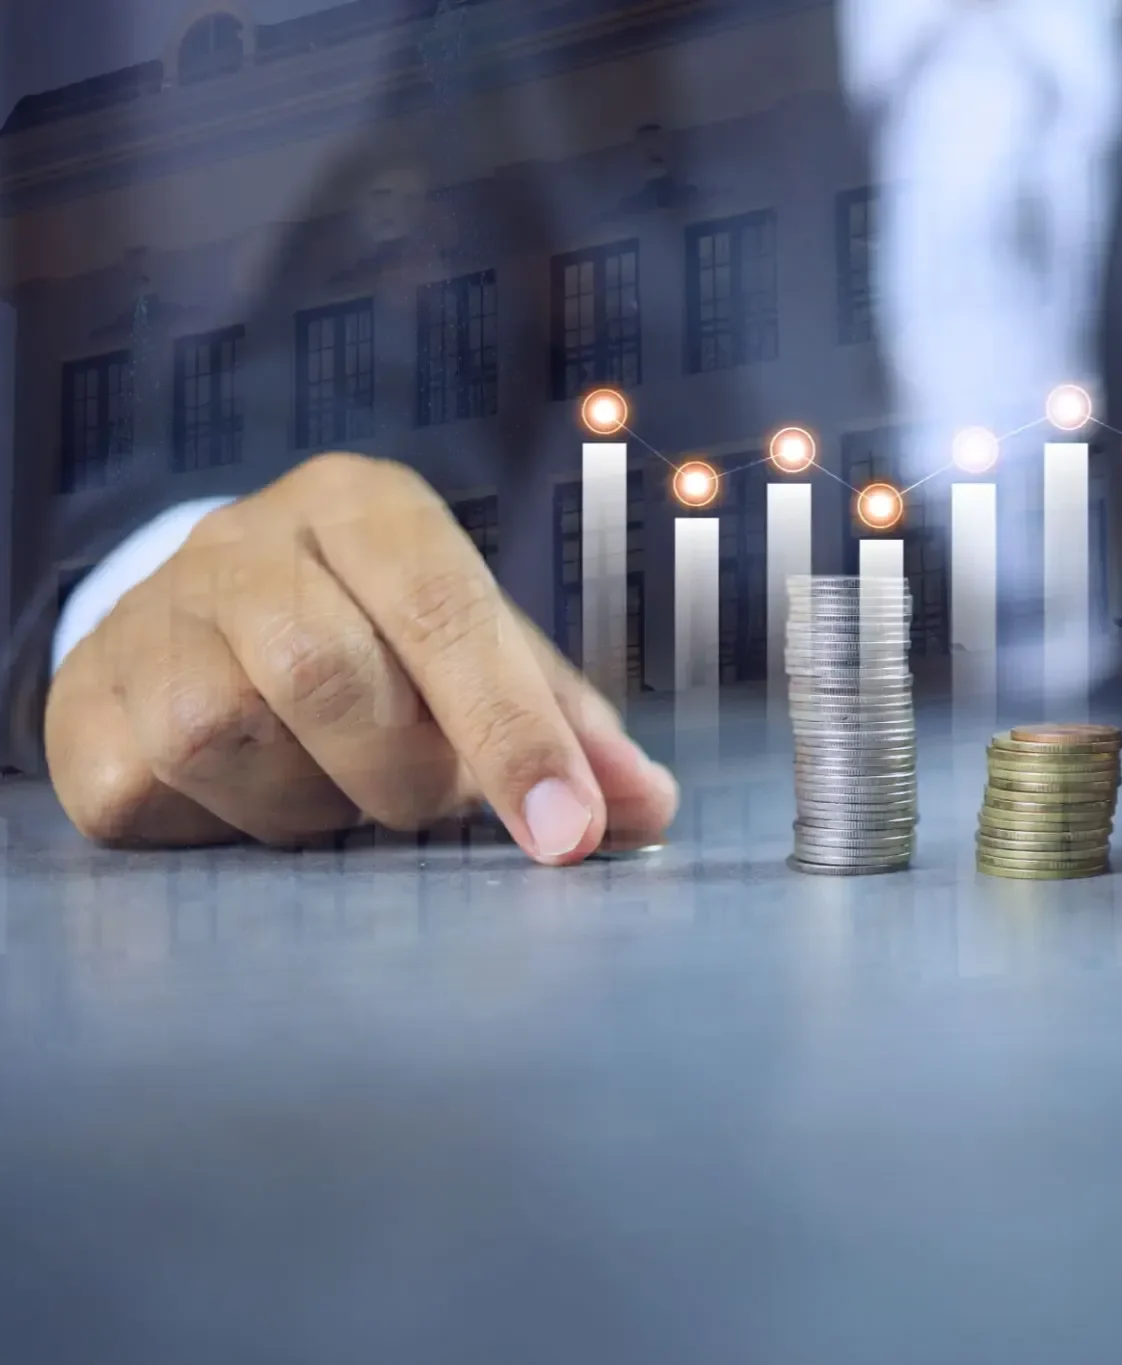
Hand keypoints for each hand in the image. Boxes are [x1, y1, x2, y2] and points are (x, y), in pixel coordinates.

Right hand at [44, 453, 679, 864]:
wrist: (204, 623)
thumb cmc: (379, 644)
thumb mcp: (483, 658)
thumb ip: (569, 727)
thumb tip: (647, 808)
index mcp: (365, 508)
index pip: (446, 612)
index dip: (513, 730)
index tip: (567, 833)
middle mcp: (247, 541)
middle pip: (325, 673)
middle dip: (404, 775)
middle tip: (428, 806)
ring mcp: (152, 616)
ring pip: (227, 734)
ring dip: (310, 804)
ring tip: (336, 792)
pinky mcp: (82, 701)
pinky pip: (151, 789)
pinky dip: (226, 826)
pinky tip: (256, 803)